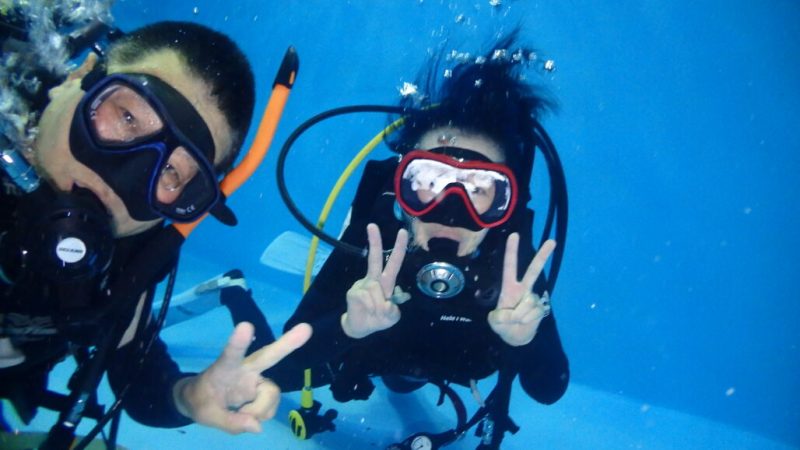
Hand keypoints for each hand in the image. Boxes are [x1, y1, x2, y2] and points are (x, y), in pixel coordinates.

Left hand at [173, 322, 310, 432]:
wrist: (200, 399)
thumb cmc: (201, 400)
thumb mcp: (207, 416)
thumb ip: (231, 423)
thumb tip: (258, 426)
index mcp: (225, 368)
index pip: (231, 355)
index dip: (238, 342)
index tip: (246, 325)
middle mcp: (246, 368)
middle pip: (268, 355)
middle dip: (287, 343)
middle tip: (306, 329)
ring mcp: (258, 378)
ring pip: (271, 394)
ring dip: (259, 410)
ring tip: (241, 416)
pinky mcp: (265, 389)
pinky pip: (271, 406)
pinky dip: (262, 414)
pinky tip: (248, 413)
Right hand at [341, 223, 408, 338]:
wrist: (360, 328)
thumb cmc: (378, 319)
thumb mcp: (392, 317)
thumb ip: (393, 310)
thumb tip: (386, 303)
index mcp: (385, 282)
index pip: (393, 262)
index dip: (399, 248)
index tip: (402, 232)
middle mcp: (373, 279)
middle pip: (374, 259)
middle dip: (374, 242)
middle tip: (372, 225)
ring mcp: (362, 285)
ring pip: (376, 290)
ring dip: (378, 306)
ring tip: (374, 313)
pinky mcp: (353, 293)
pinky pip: (367, 299)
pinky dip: (371, 308)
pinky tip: (367, 311)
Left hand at [488, 234, 555, 345]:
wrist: (516, 337)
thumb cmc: (503, 325)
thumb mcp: (495, 322)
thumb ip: (500, 317)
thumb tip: (513, 313)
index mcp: (509, 287)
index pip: (510, 266)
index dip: (511, 251)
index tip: (514, 235)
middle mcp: (523, 289)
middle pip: (533, 270)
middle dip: (543, 256)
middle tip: (552, 241)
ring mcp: (533, 298)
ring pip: (528, 302)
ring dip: (520, 315)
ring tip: (516, 320)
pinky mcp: (541, 308)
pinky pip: (535, 313)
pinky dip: (527, 320)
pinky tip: (525, 322)